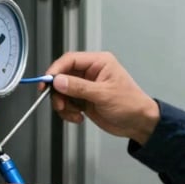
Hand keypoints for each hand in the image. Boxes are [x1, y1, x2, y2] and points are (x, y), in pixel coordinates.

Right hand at [45, 51, 159, 145]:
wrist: (138, 123)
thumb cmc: (130, 104)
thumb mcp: (103, 95)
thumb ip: (79, 87)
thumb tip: (58, 80)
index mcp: (98, 63)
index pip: (69, 60)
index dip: (55, 70)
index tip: (46, 82)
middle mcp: (90, 72)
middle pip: (62, 76)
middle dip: (58, 92)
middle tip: (60, 104)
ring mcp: (86, 87)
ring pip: (62, 92)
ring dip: (63, 105)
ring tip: (73, 113)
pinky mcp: (83, 100)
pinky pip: (67, 103)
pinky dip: (68, 112)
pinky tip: (78, 117)